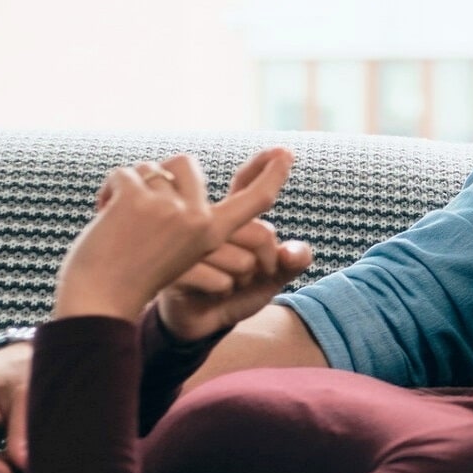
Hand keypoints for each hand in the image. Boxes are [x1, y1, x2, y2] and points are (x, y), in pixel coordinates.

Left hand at [53, 150, 293, 324]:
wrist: (99, 302)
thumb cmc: (131, 280)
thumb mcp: (174, 251)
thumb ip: (183, 219)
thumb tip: (169, 171)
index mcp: (213, 234)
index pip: (254, 200)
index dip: (272, 176)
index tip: (285, 153)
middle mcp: (198, 218)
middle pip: (188, 164)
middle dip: (160, 174)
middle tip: (139, 207)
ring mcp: (169, 208)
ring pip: (151, 167)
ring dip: (129, 186)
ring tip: (117, 219)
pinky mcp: (138, 200)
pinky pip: (122, 173)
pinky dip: (106, 191)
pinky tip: (102, 216)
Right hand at [157, 148, 313, 342]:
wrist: (196, 321)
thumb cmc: (234, 290)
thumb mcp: (271, 276)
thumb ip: (292, 260)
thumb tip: (296, 253)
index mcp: (230, 217)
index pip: (246, 185)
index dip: (264, 168)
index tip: (283, 151)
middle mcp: (209, 224)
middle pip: (261, 233)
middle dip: (269, 260)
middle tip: (259, 272)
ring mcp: (190, 246)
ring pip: (243, 261)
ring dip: (245, 281)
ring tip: (228, 283)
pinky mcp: (176, 270)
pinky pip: (219, 281)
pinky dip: (224, 292)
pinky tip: (212, 292)